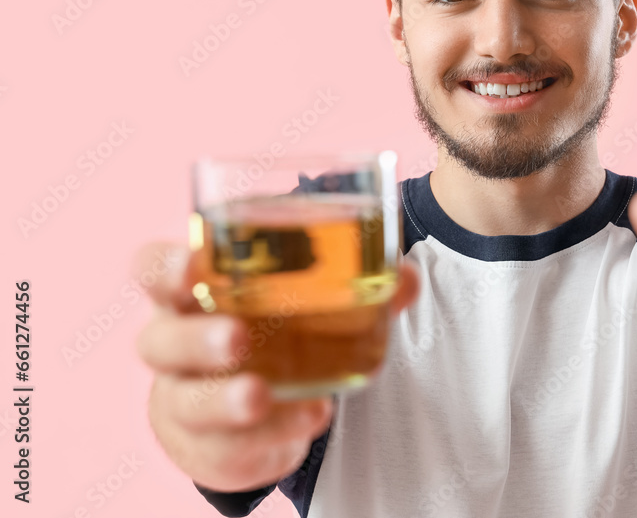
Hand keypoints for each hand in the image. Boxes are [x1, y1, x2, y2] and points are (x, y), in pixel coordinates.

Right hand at [134, 241, 419, 491]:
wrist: (251, 393)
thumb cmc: (271, 323)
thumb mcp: (306, 296)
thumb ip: (358, 281)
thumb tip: (406, 277)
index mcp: (192, 290)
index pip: (152, 270)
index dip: (163, 267)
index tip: (191, 265)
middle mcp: (175, 343)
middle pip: (159, 342)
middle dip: (196, 341)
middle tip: (238, 337)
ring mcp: (185, 398)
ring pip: (187, 402)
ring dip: (224, 401)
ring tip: (262, 396)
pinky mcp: (207, 444)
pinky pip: (224, 448)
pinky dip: (266, 437)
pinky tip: (303, 422)